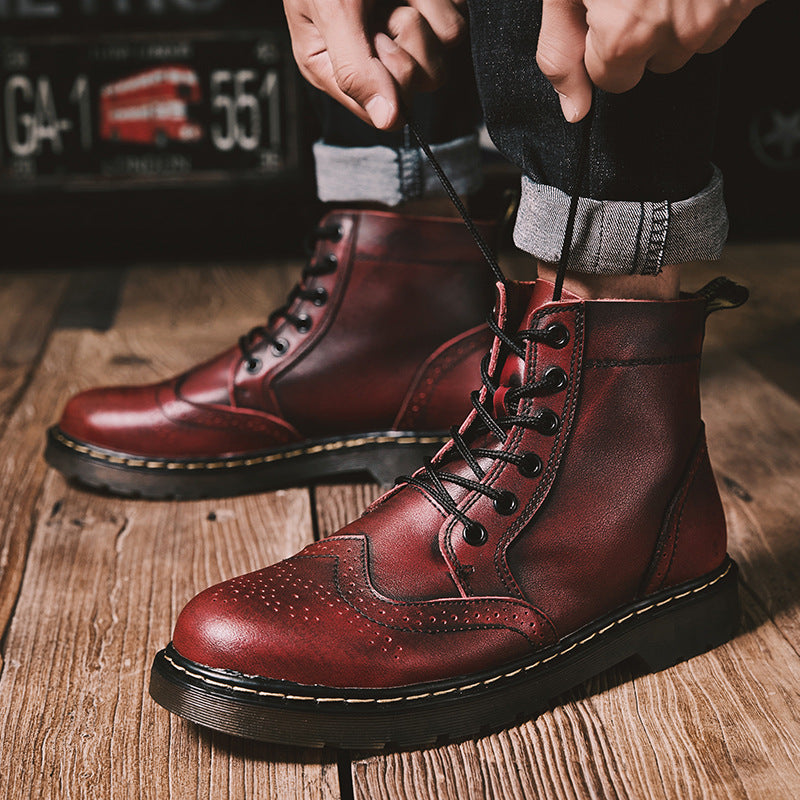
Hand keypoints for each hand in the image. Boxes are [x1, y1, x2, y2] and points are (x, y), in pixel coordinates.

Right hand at [283, 0, 465, 129]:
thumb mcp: (330, 9)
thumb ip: (354, 69)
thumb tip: (387, 121)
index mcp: (336, 69)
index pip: (385, 111)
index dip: (389, 80)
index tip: (376, 43)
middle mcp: (373, 55)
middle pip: (419, 83)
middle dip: (408, 43)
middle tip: (386, 8)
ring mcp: (404, 28)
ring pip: (443, 52)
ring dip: (426, 13)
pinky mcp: (431, 6)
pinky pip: (455, 21)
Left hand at [537, 0, 764, 122]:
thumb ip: (560, 53)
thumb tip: (573, 112)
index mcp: (626, 34)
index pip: (611, 79)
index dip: (602, 46)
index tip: (602, 13)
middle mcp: (678, 30)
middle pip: (655, 64)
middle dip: (641, 34)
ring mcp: (720, 11)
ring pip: (693, 42)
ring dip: (679, 17)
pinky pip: (728, 19)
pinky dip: (712, 2)